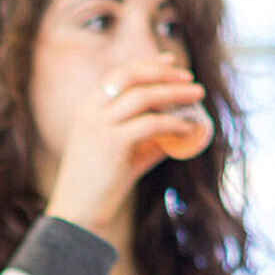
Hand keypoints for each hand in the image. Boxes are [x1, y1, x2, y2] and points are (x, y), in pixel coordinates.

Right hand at [44, 54, 203, 238]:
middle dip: (163, 72)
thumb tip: (183, 129)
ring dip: (175, 93)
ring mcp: (98, 126)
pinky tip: (188, 128)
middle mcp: (89, 112)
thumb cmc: (100, 186)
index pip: (118, 75)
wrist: (78, 212)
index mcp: (86, 110)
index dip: (147, 64)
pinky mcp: (111, 143)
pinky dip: (174, 123)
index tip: (172, 62)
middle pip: (130, 76)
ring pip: (143, 96)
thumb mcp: (123, 155)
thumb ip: (148, 139)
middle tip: (189, 78)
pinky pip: (151, 124)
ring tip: (197, 96)